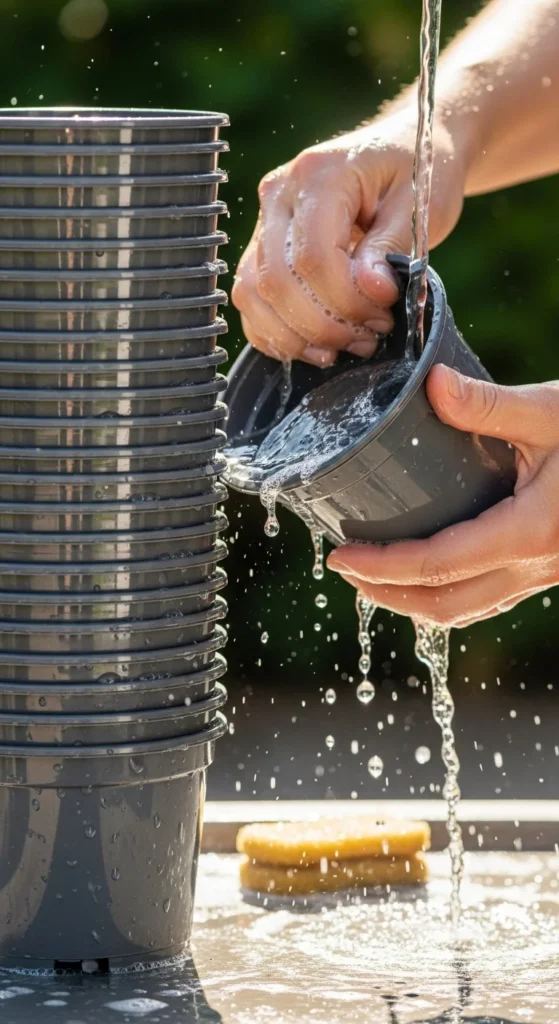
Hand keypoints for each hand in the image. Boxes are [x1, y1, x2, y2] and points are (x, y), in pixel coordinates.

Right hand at [232, 112, 467, 365]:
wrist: (405, 149)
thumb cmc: (418, 171)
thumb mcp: (418, 204)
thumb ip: (390, 247)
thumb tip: (371, 291)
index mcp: (318, 175)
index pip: (313, 258)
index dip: (347, 300)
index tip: (385, 312)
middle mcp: (279, 196)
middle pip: (277, 281)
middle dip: (324, 324)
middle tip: (369, 336)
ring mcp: (264, 221)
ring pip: (253, 295)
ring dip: (298, 335)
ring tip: (346, 344)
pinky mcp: (261, 247)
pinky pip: (250, 300)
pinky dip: (276, 333)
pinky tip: (316, 344)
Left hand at [327, 365, 558, 627]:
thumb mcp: (553, 411)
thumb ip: (490, 405)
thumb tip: (432, 386)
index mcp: (531, 533)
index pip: (437, 565)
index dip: (381, 567)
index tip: (338, 557)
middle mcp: (538, 568)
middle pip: (445, 606)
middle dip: (388, 595)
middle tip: (346, 570)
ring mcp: (547, 576)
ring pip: (470, 610)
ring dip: (416, 601)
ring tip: (377, 574)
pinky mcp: (551, 570)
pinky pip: (491, 598)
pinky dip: (450, 592)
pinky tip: (433, 566)